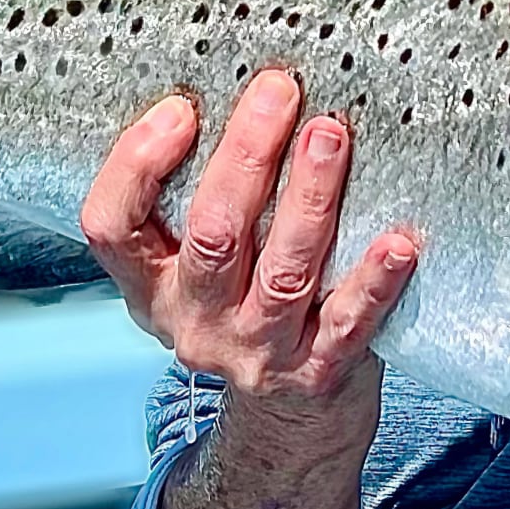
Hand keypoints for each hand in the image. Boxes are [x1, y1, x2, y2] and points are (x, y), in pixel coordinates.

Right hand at [81, 68, 417, 429]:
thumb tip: (243, 86)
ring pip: (283, 272)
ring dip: (309, 199)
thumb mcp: (197, 258)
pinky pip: (349, 324)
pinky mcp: (317, 374)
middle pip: (212, 236)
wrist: (291, 422)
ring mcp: (256, 352)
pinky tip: (399, 242)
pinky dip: (375, 281)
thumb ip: (201, 191)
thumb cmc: (247, 299)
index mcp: (150, 284)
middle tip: (280, 92)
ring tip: (331, 137)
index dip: (135, 165)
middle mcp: (195, 321)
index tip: (181, 108)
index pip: (110, 225)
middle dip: (246, 157)